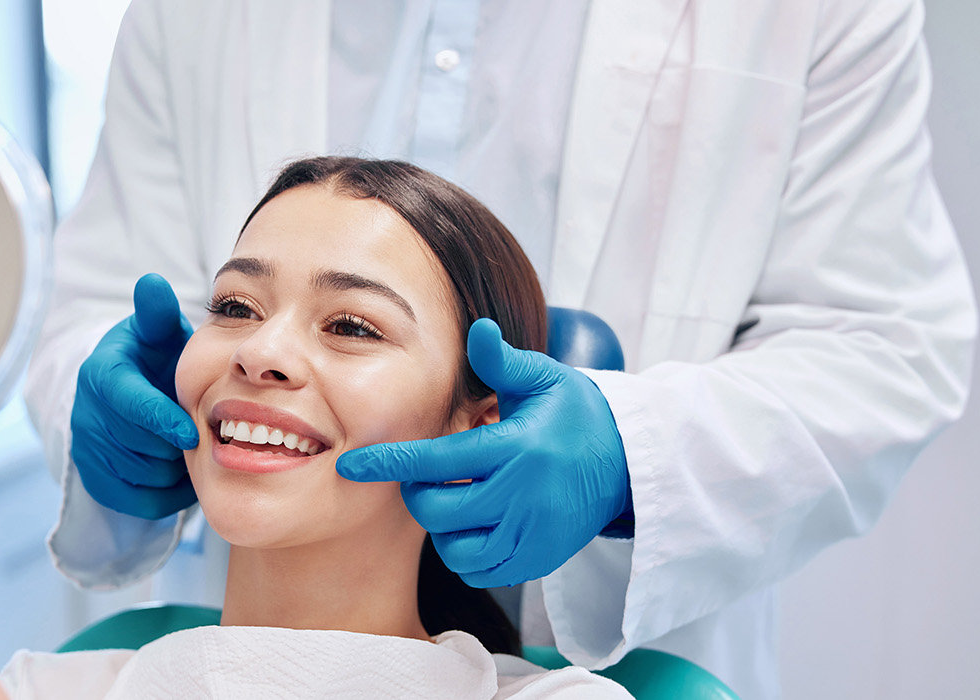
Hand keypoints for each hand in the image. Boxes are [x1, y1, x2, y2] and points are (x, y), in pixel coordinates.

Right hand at [69, 273, 199, 518]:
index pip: (129, 404)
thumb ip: (158, 313)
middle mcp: (86, 414)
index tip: (192, 433)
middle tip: (201, 434)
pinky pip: (139, 501)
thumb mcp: (157, 333)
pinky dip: (167, 494)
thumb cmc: (153, 360)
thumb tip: (152, 283)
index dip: (162, 420)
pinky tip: (179, 471)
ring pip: (143, 476)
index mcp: (101, 374)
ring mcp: (87, 450)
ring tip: (189, 449)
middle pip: (140, 445)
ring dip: (174, 468)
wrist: (128, 394)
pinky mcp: (95, 480)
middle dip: (175, 444)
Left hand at [336, 318, 631, 588]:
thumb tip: (477, 329)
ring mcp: (531, 534)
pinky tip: (475, 524)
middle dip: (418, 493)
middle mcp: (522, 497)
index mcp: (516, 448)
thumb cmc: (575, 415)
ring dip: (442, 525)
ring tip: (457, 498)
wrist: (627, 464)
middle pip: (437, 510)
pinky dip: (465, 552)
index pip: (436, 461)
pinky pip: (481, 570)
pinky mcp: (538, 560)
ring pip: (455, 547)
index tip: (351, 465)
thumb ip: (502, 362)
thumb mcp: (544, 380)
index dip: (388, 464)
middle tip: (430, 475)